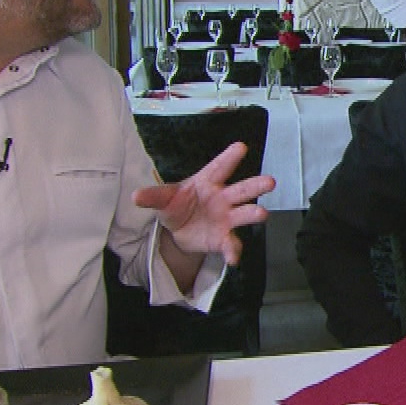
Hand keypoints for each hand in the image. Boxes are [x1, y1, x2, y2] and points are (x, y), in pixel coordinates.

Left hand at [133, 141, 275, 265]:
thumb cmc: (177, 205)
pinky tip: (233, 257)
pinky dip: (233, 250)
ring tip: (261, 214)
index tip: (240, 147)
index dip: (230, 157)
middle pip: (243, 189)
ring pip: (244, 214)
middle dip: (256, 185)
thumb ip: (153, 197)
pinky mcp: (223, 238)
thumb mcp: (164, 199)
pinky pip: (231, 243)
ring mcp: (227, 218)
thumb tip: (136, 196)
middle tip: (270, 181)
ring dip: (253, 214)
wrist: (179, 230)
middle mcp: (223, 198)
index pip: (220, 167)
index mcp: (208, 181)